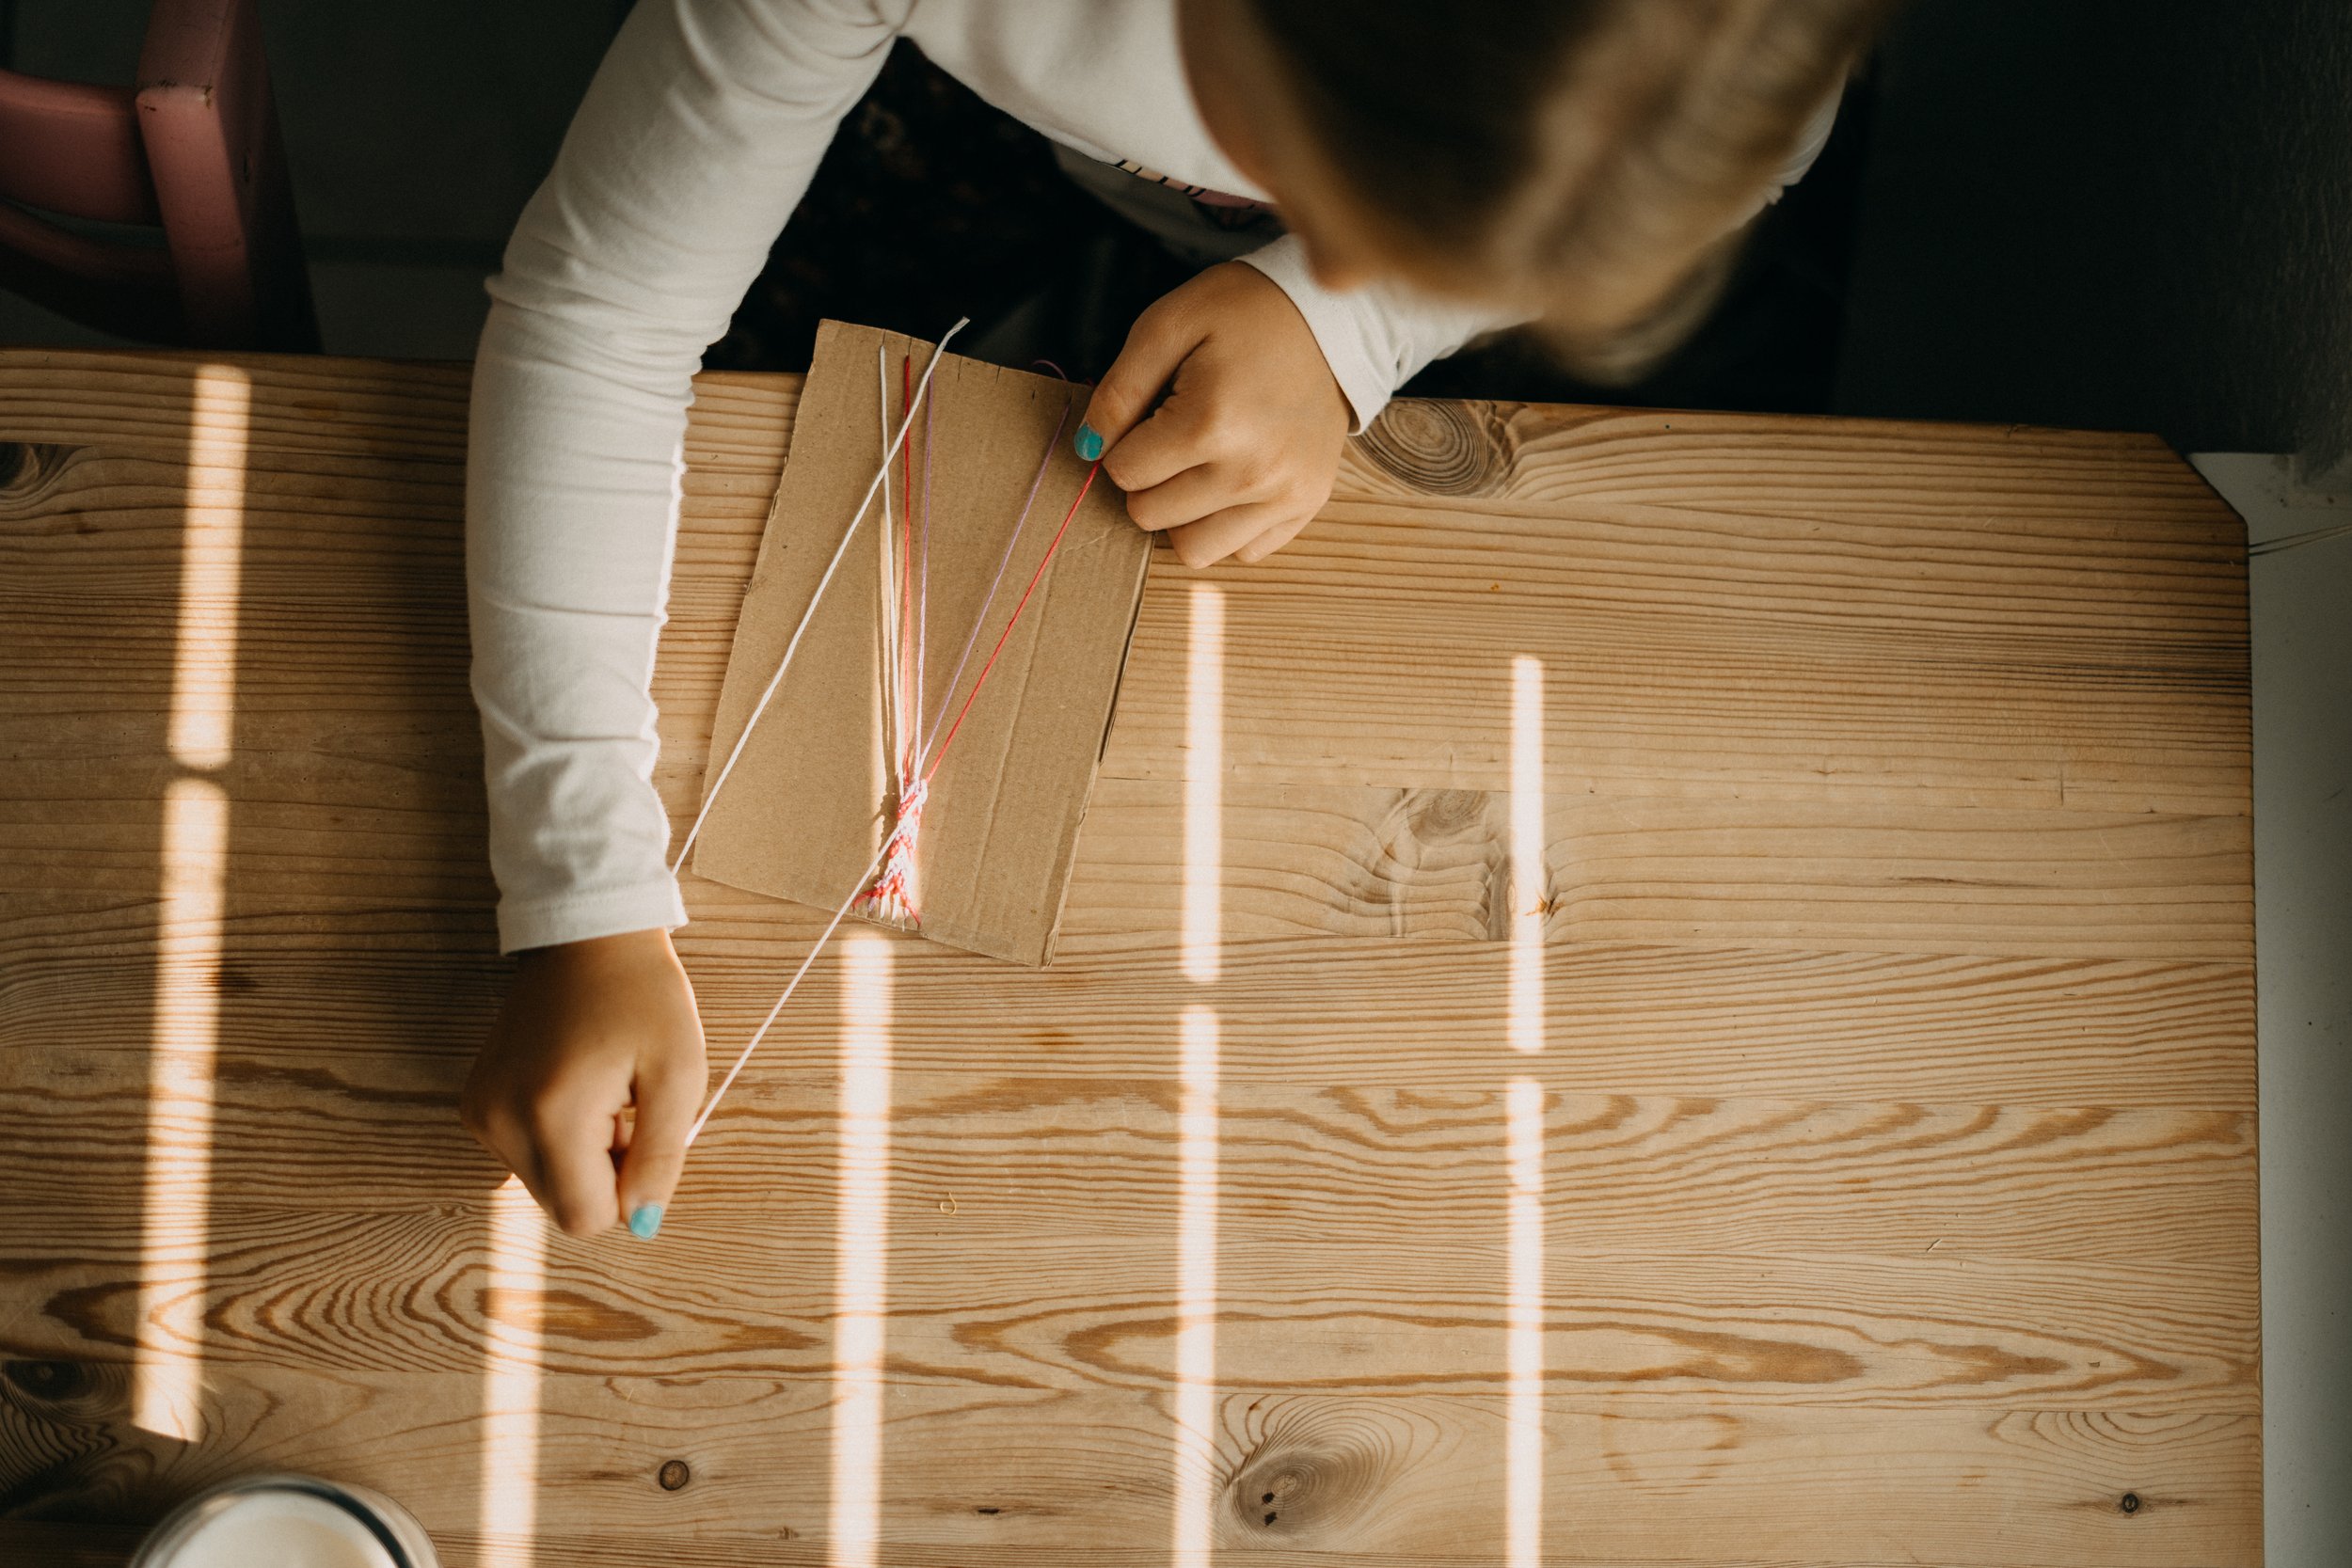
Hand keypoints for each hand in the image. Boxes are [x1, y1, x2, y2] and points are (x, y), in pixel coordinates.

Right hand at [460, 927, 705, 1237]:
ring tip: (602, 1090)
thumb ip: (661, 1157)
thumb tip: (642, 1223)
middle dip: (604, 1174)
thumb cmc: (644, 995)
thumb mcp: (678, 1073)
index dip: (627, 1191)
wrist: (587, 935)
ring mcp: (481, 1111)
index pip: (586, 1218)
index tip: (642, 1134)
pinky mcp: (475, 1103)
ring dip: (583, 1156)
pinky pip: (524, 1154)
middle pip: (561, 1206)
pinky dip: (557, 1137)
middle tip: (625, 1107)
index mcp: (552, 1115)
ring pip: (544, 1184)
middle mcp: (501, 1121)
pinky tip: (575, 1085)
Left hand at [1080, 261, 1348, 567]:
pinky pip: (1244, 551)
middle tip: (1174, 437)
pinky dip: (1227, 524)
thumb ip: (1119, 390)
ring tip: (1199, 467)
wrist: (1333, 314)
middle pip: (1150, 516)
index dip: (1124, 443)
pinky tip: (1234, 479)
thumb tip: (1088, 449)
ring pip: (1194, 550)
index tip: (1151, 415)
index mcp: (1211, 423)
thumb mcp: (1167, 326)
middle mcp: (1251, 471)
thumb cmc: (1243, 313)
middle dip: (1149, 479)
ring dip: (1182, 514)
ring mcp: (1284, 494)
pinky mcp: (1307, 504)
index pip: (1124, 473)